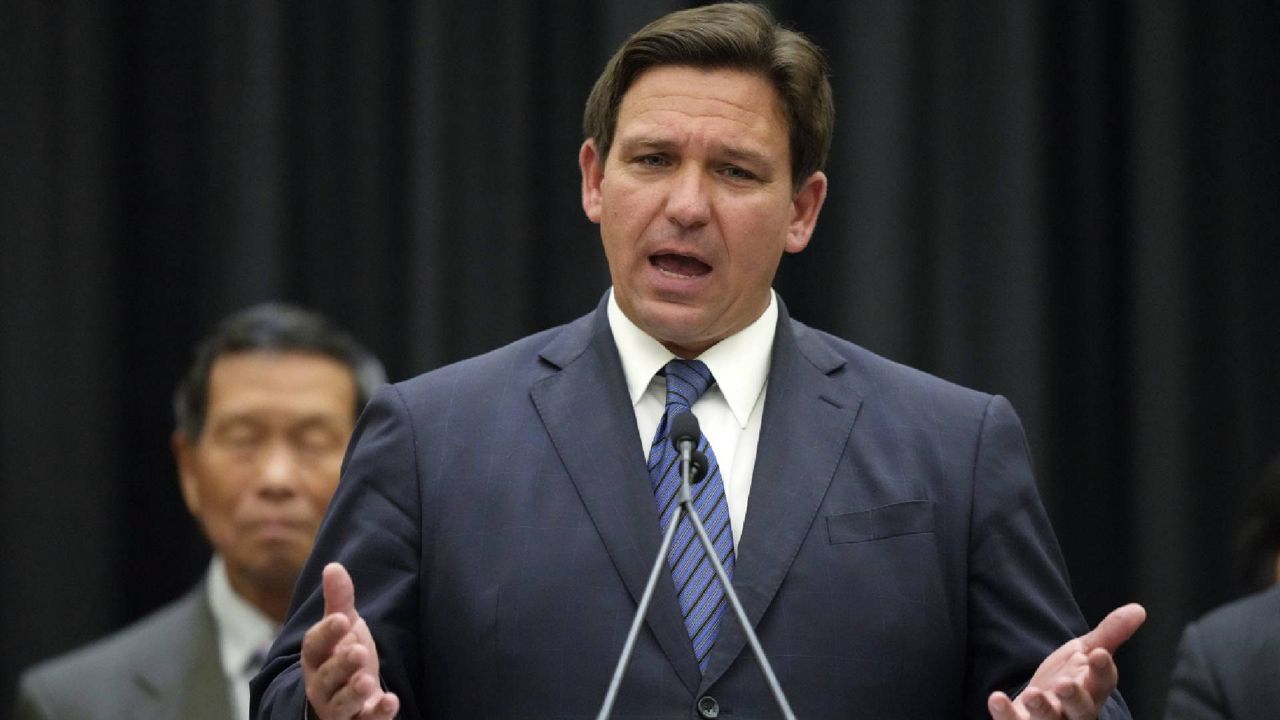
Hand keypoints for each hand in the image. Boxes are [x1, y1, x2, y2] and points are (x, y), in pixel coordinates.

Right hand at [301, 563, 399, 718]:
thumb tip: (333, 566)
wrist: (349, 697)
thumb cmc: (342, 656)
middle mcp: (322, 684)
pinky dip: (377, 714)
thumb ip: (339, 600)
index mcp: (317, 657)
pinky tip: (391, 701)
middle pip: (327, 677)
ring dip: (353, 693)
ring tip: (368, 680)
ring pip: (340, 704)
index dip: (327, 633)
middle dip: (341, 664)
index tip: (342, 619)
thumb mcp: (343, 627)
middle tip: (358, 650)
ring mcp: (337, 707)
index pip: (315, 645)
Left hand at [988, 603, 1145, 719]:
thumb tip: (1139, 609)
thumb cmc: (1069, 679)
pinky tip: (996, 698)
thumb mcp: (1085, 653)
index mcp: (1093, 691)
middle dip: (1074, 699)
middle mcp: (1075, 713)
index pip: (1103, 683)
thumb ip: (1109, 634)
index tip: (1098, 654)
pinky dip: (1006, 715)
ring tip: (1032, 694)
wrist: (1038, 706)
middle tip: (1064, 685)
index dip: (1103, 671)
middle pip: (1082, 711)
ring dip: (1042, 710)